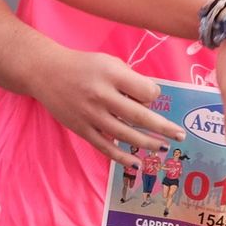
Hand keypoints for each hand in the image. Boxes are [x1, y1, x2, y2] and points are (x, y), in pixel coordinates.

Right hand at [31, 49, 185, 168]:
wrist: (45, 72)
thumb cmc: (82, 65)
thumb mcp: (108, 62)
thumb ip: (129, 79)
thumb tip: (151, 100)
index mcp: (110, 74)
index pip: (145, 91)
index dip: (154, 94)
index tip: (152, 96)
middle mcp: (101, 95)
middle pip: (139, 116)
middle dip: (163, 127)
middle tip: (180, 134)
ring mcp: (90, 114)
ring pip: (125, 134)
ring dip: (148, 144)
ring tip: (164, 147)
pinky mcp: (81, 128)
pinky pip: (105, 147)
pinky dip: (122, 157)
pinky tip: (137, 163)